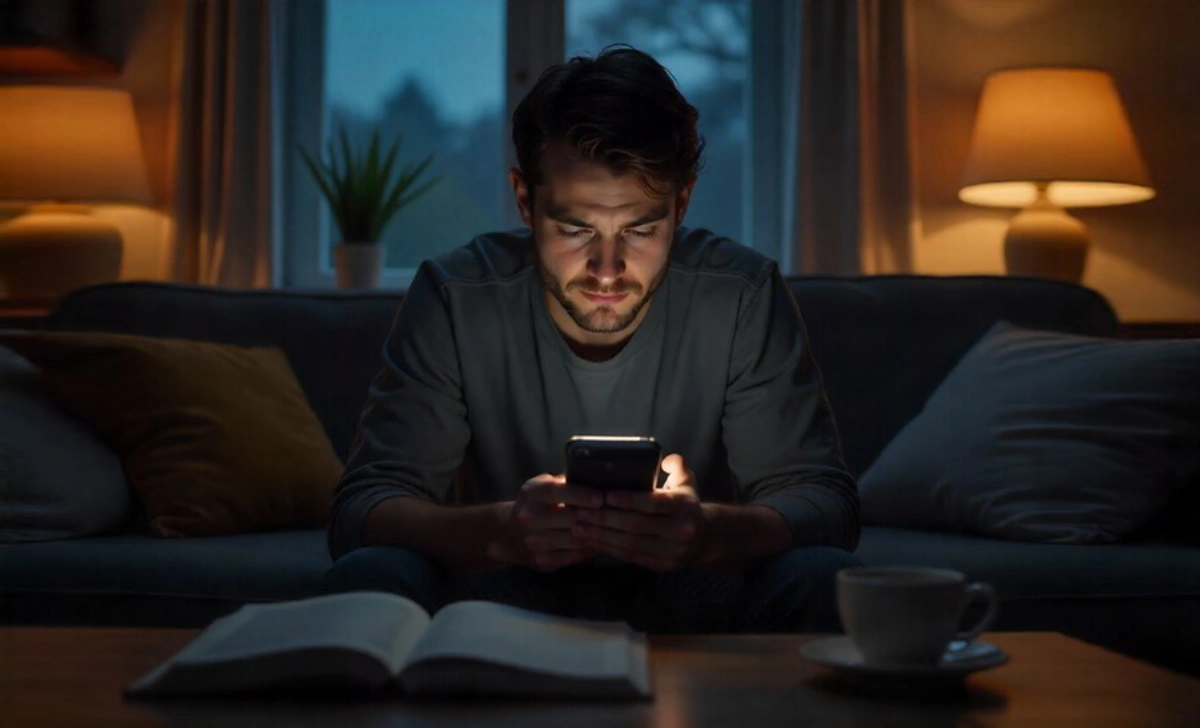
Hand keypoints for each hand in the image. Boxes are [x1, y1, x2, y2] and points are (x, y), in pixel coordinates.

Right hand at [487, 473, 604, 571]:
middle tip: (614, 513)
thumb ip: (566, 482)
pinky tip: (599, 542)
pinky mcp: (541, 560)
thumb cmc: (538, 503)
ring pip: (575, 539)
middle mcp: (528, 517)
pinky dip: (589, 549)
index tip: (600, 497)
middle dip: (594, 516)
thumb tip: (597, 477)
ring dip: (595, 534)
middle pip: (569, 518)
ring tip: (611, 528)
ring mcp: (533, 541)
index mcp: (531, 493)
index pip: (556, 492)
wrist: (511, 533)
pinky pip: (574, 556)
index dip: (580, 495)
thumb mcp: (544, 486)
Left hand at [572, 454, 709, 571]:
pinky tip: (591, 539)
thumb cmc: (685, 504)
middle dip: (605, 518)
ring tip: (579, 525)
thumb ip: (676, 465)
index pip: (653, 503)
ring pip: (630, 543)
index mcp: (685, 505)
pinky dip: (608, 548)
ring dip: (601, 535)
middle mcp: (681, 530)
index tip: (605, 495)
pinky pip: (630, 556)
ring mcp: (672, 550)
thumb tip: (665, 458)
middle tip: (580, 510)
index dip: (628, 500)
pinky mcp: (662, 565)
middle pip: (637, 524)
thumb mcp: (686, 481)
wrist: (704, 538)